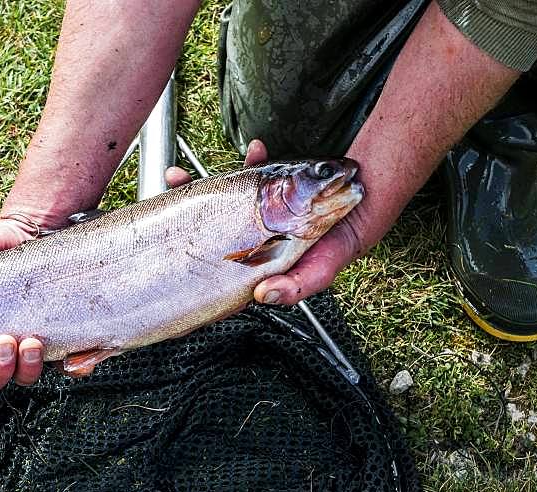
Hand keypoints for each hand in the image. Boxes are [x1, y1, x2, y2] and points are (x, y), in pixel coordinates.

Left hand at [166, 138, 367, 306]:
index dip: (190, 271)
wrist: (368, 200)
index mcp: (256, 267)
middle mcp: (251, 241)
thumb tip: (262, 296)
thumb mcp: (322, 270)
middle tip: (168, 192)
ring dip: (201, 186)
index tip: (168, 252)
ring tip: (181, 174)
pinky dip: (249, 163)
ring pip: (220, 205)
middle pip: (206, 235)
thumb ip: (297, 286)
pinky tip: (256, 151)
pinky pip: (248, 179)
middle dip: (180, 215)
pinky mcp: (267, 192)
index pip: (215, 277)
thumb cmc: (343, 242)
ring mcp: (256, 215)